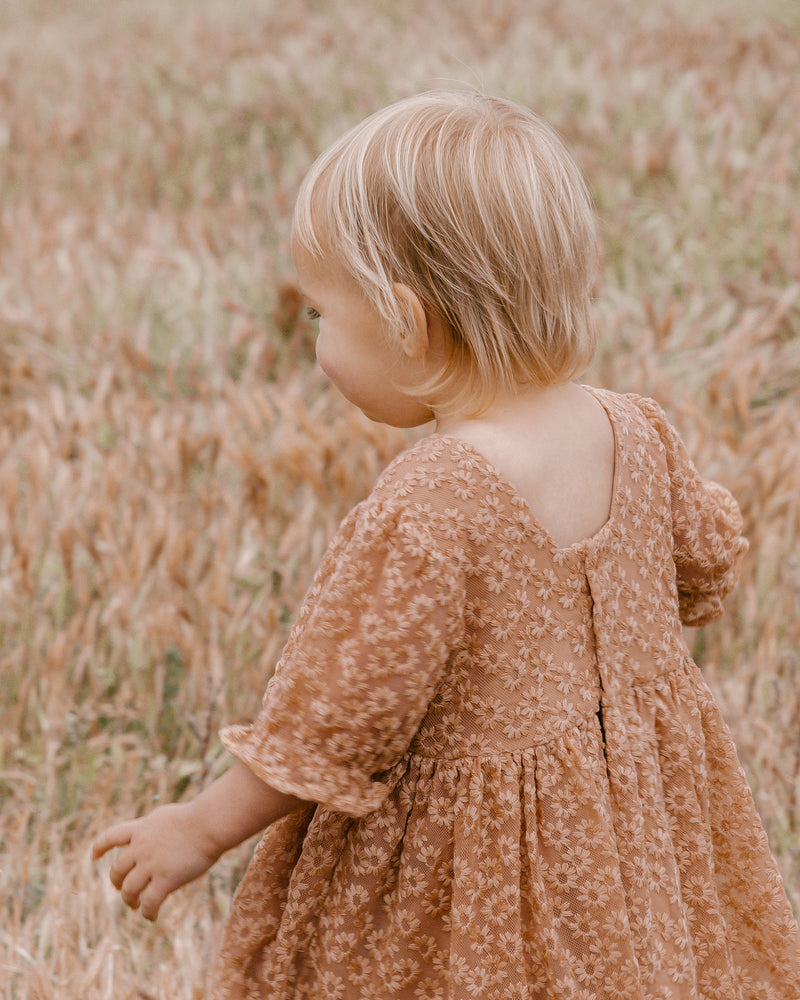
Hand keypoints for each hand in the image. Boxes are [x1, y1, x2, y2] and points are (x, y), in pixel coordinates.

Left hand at [92, 801, 219, 921]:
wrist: (209, 823)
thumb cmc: (197, 817)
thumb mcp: (166, 817)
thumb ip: (153, 828)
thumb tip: (148, 834)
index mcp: (141, 829)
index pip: (111, 837)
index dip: (100, 847)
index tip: (94, 856)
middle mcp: (141, 847)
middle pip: (117, 870)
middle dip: (117, 882)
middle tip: (124, 889)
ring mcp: (151, 864)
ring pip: (129, 890)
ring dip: (130, 900)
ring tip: (136, 905)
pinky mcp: (166, 879)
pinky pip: (150, 902)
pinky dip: (148, 912)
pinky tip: (152, 916)